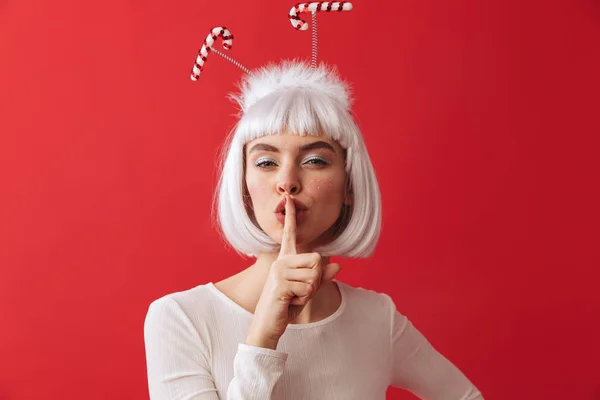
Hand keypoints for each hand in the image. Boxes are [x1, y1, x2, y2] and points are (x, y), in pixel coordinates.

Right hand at [245, 193, 341, 349]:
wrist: (268, 324)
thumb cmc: (286, 306)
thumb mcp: (307, 291)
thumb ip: (322, 278)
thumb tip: (338, 265)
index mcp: (286, 259)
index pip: (290, 234)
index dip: (291, 216)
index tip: (289, 198)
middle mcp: (281, 261)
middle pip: (317, 259)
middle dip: (315, 280)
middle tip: (299, 291)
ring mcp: (279, 271)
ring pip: (314, 275)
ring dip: (309, 292)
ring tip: (293, 297)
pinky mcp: (281, 283)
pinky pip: (307, 287)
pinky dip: (303, 299)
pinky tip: (289, 302)